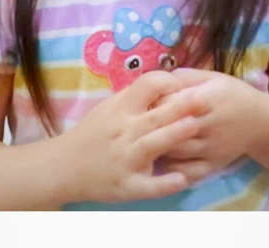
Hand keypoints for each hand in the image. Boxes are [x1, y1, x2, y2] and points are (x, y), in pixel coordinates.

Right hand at [58, 69, 202, 203]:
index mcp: (120, 110)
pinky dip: (165, 183)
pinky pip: (148, 185)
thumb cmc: (91, 134)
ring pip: (153, 145)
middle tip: (205, 99)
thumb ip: (134, 98)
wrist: (62, 167)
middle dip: (181, 105)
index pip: (146, 86)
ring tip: (195, 127)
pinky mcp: (127, 185)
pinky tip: (182, 179)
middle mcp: (123, 132)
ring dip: (175, 135)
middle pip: (155, 114)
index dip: (167, 82)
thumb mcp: (107, 108)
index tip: (183, 86)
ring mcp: (126, 159)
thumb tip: (164, 82)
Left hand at [154, 68, 268, 184]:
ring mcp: (211, 148)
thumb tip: (158, 80)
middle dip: (152, 127)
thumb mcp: (213, 78)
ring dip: (158, 147)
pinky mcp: (213, 165)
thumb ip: (185, 77)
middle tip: (139, 125)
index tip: (145, 102)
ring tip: (146, 141)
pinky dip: (171, 168)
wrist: (262, 123)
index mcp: (207, 99)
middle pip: (170, 128)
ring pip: (175, 151)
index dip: (154, 103)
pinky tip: (161, 160)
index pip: (171, 102)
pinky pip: (187, 171)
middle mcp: (208, 125)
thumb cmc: (233, 95)